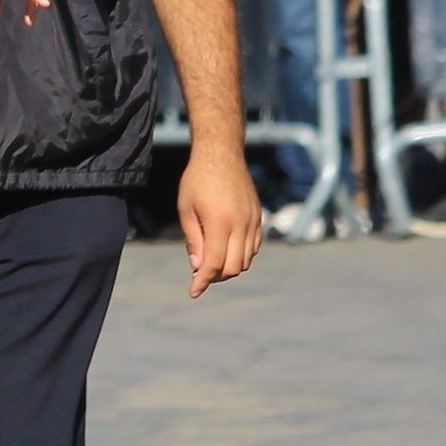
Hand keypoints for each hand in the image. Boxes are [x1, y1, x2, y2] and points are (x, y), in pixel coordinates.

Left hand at [176, 140, 262, 298]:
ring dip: (229, 267)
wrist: (221, 154)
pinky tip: (226, 249)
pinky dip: (241, 255)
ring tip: (211, 261)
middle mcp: (241, 224)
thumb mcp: (186, 210)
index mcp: (220, 223)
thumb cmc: (197, 180)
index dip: (203, 281)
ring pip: (246, 260)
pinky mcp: (258, 217)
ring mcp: (253, 221)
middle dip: (216, 277)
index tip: (193, 291)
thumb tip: (197, 268)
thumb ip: (194, 240)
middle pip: (233, 268)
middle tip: (200, 274)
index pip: (215, 264)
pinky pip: (254, 247)